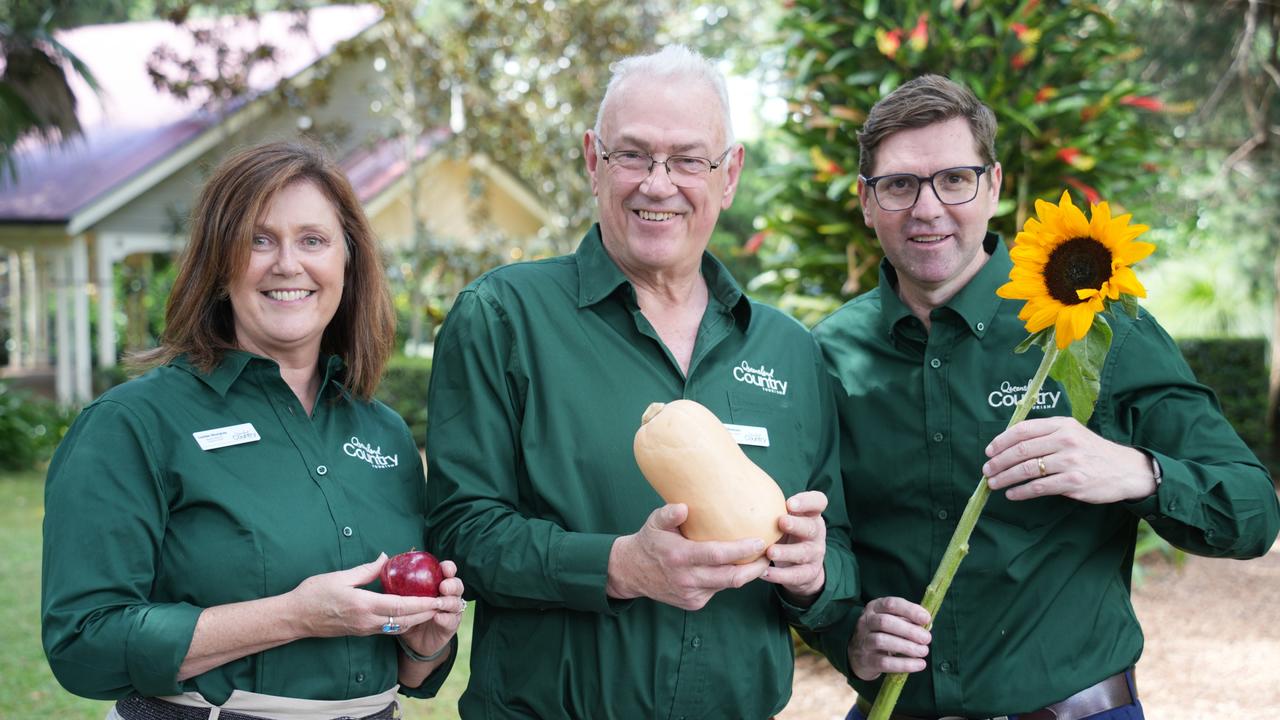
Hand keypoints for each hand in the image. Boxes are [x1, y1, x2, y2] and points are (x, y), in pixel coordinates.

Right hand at [285, 554, 456, 637]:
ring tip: (434, 608)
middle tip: (445, 604)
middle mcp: (368, 621)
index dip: (423, 603)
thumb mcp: (340, 577)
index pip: (401, 606)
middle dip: (428, 613)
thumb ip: (366, 569)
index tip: (439, 598)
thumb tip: (385, 558)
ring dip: (418, 618)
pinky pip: (389, 628)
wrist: (295, 618)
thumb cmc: (313, 594)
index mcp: (364, 605)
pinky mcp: (362, 631)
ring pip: (399, 626)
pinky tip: (412, 612)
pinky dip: (405, 621)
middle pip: (406, 620)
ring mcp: (365, 629)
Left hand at [399, 560, 465, 659]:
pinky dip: (446, 618)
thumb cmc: (406, 613)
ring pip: (457, 603)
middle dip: (452, 584)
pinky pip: (451, 621)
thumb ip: (392, 578)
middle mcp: (447, 596)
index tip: (444, 569)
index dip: (448, 568)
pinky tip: (438, 617)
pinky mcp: (450, 627)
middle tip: (443, 587)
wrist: (413, 640)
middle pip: (457, 586)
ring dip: (449, 602)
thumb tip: (383, 557)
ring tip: (439, 603)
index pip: (447, 571)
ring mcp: (450, 612)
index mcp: (438, 584)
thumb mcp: (398, 595)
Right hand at [606, 503, 769, 610]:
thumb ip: (669, 514)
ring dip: (746, 574)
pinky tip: (736, 568)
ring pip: (727, 585)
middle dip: (755, 568)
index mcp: (680, 557)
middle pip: (731, 578)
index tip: (760, 541)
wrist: (632, 573)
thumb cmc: (649, 541)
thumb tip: (685, 506)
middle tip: (771, 554)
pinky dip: (728, 579)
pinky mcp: (693, 604)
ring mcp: (691, 594)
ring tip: (761, 560)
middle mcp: (687, 579)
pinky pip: (717, 591)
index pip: (717, 555)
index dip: (741, 550)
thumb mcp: (654, 523)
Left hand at [762, 491, 826, 604]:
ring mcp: (815, 554)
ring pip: (803, 553)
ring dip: (786, 552)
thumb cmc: (787, 534)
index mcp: (811, 515)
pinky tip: (764, 573)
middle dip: (796, 524)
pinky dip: (780, 575)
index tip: (789, 503)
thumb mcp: (784, 519)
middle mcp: (816, 533)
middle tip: (781, 522)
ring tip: (770, 552)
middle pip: (811, 527)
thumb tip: (739, 486)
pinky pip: (795, 575)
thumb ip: (770, 506)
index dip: (807, 501)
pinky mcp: (809, 573)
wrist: (802, 567)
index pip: (818, 502)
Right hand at [848, 597, 930, 681]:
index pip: (890, 604)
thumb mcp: (892, 622)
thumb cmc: (882, 634)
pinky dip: (904, 664)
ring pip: (882, 641)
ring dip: (907, 646)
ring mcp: (863, 641)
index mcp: (874, 608)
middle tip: (927, 638)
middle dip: (909, 630)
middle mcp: (865, 622)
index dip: (910, 610)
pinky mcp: (866, 660)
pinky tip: (919, 664)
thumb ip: (908, 621)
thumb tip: (928, 624)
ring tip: (923, 651)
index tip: (926, 619)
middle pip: (885, 622)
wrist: (858, 656)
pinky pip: (885, 662)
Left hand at [983, 417, 1155, 503]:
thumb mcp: (1072, 432)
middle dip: (998, 462)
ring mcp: (1070, 461)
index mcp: (1061, 425)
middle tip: (986, 470)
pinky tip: (1012, 494)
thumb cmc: (1092, 451)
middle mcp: (1065, 440)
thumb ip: (1045, 434)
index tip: (989, 451)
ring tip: (993, 483)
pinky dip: (1021, 491)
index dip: (1001, 441)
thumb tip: (1009, 443)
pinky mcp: (1074, 482)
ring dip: (1005, 477)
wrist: (1126, 470)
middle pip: (1021, 450)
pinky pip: (1039, 487)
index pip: (1023, 430)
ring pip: (1027, 469)